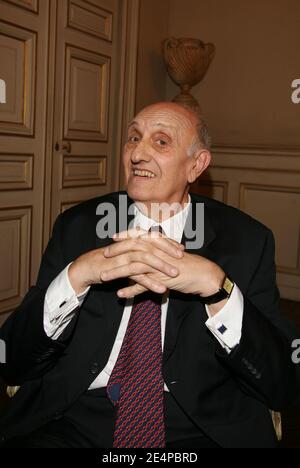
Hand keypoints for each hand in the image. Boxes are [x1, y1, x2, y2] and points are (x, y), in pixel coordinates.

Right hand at [68, 228, 183, 294]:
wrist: (87, 268)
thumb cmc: (108, 261)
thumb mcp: (125, 254)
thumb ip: (139, 252)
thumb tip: (155, 253)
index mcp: (131, 240)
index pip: (152, 237)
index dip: (167, 242)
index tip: (181, 248)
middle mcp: (128, 245)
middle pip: (151, 244)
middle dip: (168, 250)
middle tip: (182, 257)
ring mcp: (122, 256)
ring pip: (146, 258)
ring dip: (162, 266)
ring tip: (175, 274)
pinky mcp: (117, 269)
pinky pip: (136, 276)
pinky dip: (150, 282)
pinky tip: (161, 289)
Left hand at [102, 231, 224, 300]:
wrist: (203, 275)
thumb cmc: (188, 265)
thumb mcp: (171, 255)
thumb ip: (159, 251)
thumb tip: (148, 251)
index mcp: (160, 244)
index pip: (140, 235)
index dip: (126, 235)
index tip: (114, 237)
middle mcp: (158, 252)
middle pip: (133, 249)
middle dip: (117, 251)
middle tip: (104, 254)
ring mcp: (159, 266)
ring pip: (133, 267)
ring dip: (117, 272)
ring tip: (104, 277)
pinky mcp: (161, 280)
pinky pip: (143, 285)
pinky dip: (131, 290)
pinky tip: (120, 294)